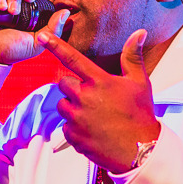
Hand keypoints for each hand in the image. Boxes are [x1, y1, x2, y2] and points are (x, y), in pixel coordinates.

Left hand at [36, 27, 161, 172]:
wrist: (141, 150)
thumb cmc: (141, 116)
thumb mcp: (140, 82)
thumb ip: (132, 56)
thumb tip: (138, 34)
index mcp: (99, 81)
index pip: (72, 58)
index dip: (55, 45)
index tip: (42, 36)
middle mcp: (85, 98)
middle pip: (63, 84)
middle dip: (74, 88)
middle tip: (92, 97)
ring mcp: (77, 118)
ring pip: (62, 105)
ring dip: (73, 107)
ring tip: (93, 115)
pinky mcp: (73, 135)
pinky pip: (65, 127)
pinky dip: (75, 128)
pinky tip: (92, 130)